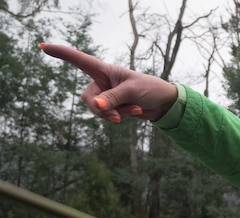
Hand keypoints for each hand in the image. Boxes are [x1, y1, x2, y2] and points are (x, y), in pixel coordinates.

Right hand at [39, 44, 177, 122]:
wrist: (163, 102)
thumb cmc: (149, 89)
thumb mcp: (131, 92)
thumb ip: (112, 98)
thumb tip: (96, 106)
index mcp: (104, 70)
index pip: (79, 60)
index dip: (62, 54)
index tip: (44, 47)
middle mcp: (102, 82)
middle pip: (88, 98)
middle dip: (101, 109)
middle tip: (115, 116)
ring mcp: (106, 95)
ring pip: (98, 110)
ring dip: (115, 114)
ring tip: (135, 109)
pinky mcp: (112, 107)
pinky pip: (108, 116)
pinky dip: (121, 116)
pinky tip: (136, 111)